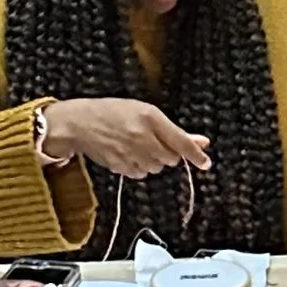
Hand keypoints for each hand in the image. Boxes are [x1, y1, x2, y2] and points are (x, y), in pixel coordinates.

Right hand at [39, 98, 212, 181]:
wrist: (80, 123)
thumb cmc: (114, 113)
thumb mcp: (145, 112)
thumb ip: (174, 130)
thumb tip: (202, 142)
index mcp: (150, 117)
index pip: (181, 142)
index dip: (195, 155)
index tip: (206, 163)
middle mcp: (142, 136)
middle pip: (170, 159)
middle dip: (167, 153)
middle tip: (153, 141)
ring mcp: (130, 153)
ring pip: (157, 168)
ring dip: (153, 161)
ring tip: (137, 145)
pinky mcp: (121, 166)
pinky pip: (141, 174)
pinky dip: (139, 167)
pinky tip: (128, 154)